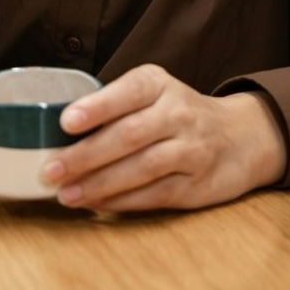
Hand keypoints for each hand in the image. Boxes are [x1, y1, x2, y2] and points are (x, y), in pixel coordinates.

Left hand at [41, 66, 286, 212]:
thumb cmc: (176, 115)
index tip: (66, 121)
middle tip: (50, 170)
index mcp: (160, 85)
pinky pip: (153, 195)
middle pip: (129, 135)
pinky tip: (95, 204)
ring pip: (140, 168)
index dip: (98, 106)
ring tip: (66, 194)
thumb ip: (114, 108)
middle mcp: (179, 113)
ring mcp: (191, 149)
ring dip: (98, 184)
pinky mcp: (196, 184)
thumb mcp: (153, 95)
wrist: (239, 138)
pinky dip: (120, 202)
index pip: (129, 91)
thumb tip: (56, 136)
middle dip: (85, 155)